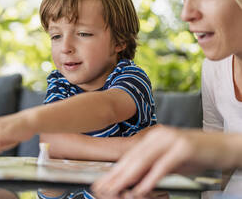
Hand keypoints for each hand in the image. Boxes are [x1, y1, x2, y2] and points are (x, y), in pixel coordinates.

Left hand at [92, 126, 231, 196]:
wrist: (225, 146)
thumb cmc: (198, 155)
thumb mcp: (171, 162)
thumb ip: (152, 168)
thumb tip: (133, 181)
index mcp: (154, 137)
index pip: (130, 156)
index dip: (115, 170)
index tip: (103, 182)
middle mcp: (159, 136)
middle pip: (132, 158)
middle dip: (116, 175)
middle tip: (101, 188)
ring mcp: (171, 140)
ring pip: (143, 160)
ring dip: (127, 177)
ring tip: (114, 189)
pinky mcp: (183, 148)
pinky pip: (162, 166)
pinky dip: (150, 178)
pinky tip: (140, 189)